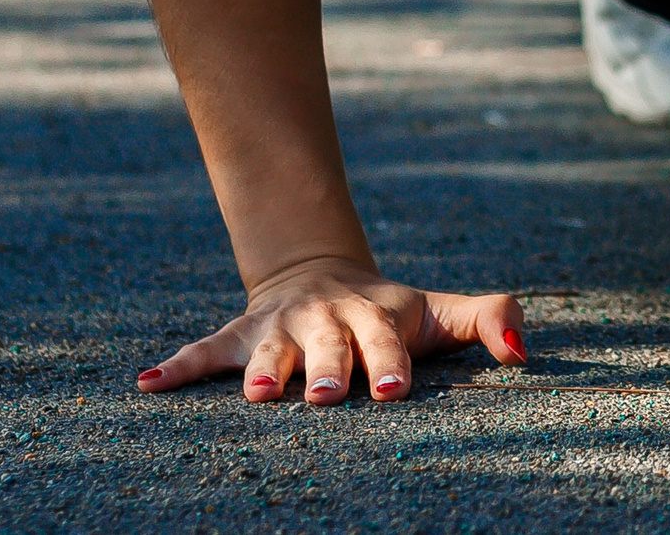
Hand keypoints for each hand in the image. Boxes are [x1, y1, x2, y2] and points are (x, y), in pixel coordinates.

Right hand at [133, 255, 527, 402]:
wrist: (324, 273)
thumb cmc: (392, 313)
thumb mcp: (443, 311)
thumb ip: (492, 319)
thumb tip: (524, 355)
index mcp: (376, 316)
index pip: (386, 344)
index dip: (390, 366)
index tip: (392, 392)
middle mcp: (325, 320)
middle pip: (327, 347)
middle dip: (326, 370)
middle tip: (324, 396)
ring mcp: (279, 327)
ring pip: (265, 349)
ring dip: (259, 370)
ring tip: (254, 394)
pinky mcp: (238, 335)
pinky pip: (202, 351)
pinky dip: (174, 366)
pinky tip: (145, 384)